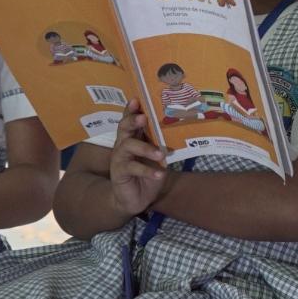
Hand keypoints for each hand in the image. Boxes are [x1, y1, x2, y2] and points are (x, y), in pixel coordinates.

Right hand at [108, 99, 168, 215]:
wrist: (135, 199)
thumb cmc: (147, 173)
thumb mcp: (157, 157)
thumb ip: (161, 144)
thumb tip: (178, 128)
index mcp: (133, 137)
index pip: (130, 119)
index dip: (131, 109)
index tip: (137, 100)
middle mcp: (123, 144)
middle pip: (124, 128)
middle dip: (133, 121)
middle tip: (144, 118)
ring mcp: (119, 158)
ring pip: (128, 146)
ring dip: (145, 148)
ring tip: (160, 154)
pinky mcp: (119, 172)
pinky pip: (132, 168)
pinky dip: (147, 171)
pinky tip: (159, 174)